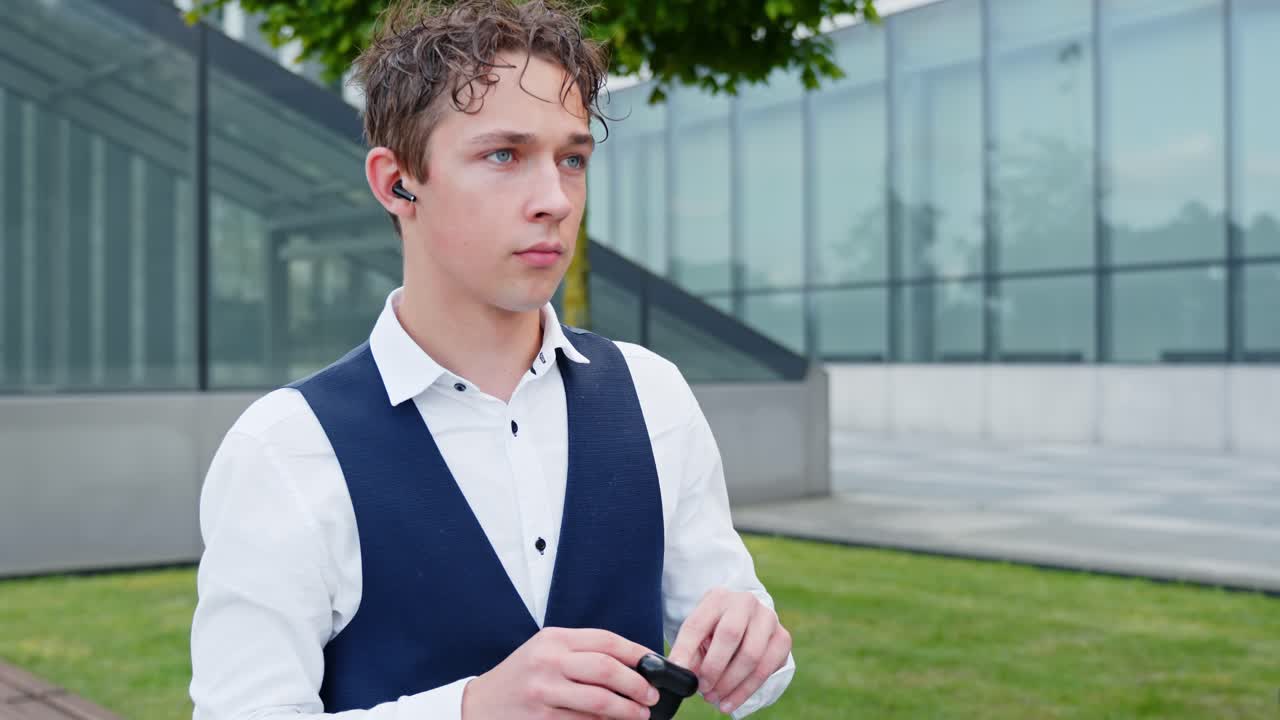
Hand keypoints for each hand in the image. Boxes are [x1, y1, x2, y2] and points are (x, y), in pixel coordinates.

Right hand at [461, 627, 659, 719]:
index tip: (655, 664)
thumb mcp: (545, 650)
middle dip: (637, 684)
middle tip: (651, 695)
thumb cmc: (521, 676)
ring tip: (639, 714)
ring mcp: (544, 692)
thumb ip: (582, 652)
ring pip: (599, 702)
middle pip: (606, 669)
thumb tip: (631, 665)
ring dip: (627, 711)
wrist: (479, 704)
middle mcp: (548, 662)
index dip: (637, 653)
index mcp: (554, 639)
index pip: (605, 641)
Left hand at [667, 587, 791, 715]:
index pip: (698, 623)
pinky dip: (746, 690)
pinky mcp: (783, 638)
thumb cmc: (717, 629)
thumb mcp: (699, 632)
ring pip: (752, 656)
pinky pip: (766, 669)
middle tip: (703, 689)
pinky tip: (731, 701)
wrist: (747, 620)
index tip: (678, 671)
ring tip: (715, 698)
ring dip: (731, 684)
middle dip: (714, 668)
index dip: (685, 649)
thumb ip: (689, 651)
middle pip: (730, 635)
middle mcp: (746, 602)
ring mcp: (768, 619)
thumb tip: (682, 673)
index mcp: (718, 598)